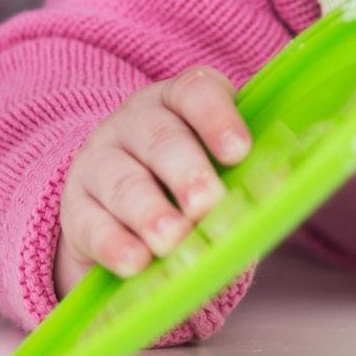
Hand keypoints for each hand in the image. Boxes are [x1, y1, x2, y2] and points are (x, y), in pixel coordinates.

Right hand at [55, 67, 251, 294]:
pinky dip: (115, 244)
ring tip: (173, 238)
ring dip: (150, 211)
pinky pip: (92, 223)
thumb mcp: (214, 166)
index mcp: (177, 101)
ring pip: (124, 181)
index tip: (239, 151)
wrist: (114, 203)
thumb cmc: (184, 181)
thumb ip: (243, 175)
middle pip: (160, 138)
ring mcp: (100, 161)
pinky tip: (135, 262)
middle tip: (207, 203)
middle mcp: (135, 122)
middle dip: (186, 171)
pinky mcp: (75, 207)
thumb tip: (279, 191)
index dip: (218, 118)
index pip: (196, 92)